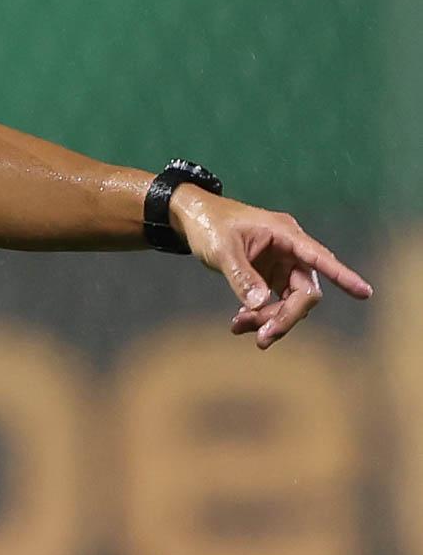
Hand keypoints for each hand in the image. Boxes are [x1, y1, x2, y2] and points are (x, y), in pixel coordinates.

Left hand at [171, 187, 373, 347]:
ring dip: (270, 319)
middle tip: (263, 338)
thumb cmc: (208, 224)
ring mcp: (280, 265)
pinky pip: (274, 302)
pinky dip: (260, 315)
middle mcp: (289, 250)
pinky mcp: (268, 276)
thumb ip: (242, 276)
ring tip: (239, 327)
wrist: (190, 217)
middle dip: (285, 317)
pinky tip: (240, 323)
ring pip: (289, 302)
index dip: (342, 275)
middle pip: (304, 292)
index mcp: (285, 234)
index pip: (320, 257)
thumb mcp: (222, 249)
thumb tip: (261, 305)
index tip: (364, 292)